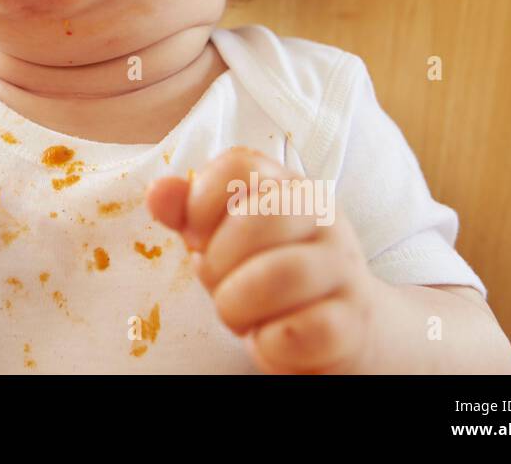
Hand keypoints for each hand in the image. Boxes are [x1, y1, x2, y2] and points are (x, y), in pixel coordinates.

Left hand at [146, 146, 383, 373]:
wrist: (344, 328)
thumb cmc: (269, 274)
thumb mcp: (224, 238)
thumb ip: (188, 213)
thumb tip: (158, 192)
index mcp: (286, 186)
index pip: (237, 165)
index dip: (200, 202)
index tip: (197, 237)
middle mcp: (322, 217)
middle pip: (257, 219)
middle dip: (217, 263)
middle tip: (219, 284)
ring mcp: (343, 268)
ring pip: (279, 275)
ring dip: (238, 306)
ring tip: (239, 315)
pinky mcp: (352, 322)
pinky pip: (299, 332)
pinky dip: (268, 344)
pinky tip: (269, 339)